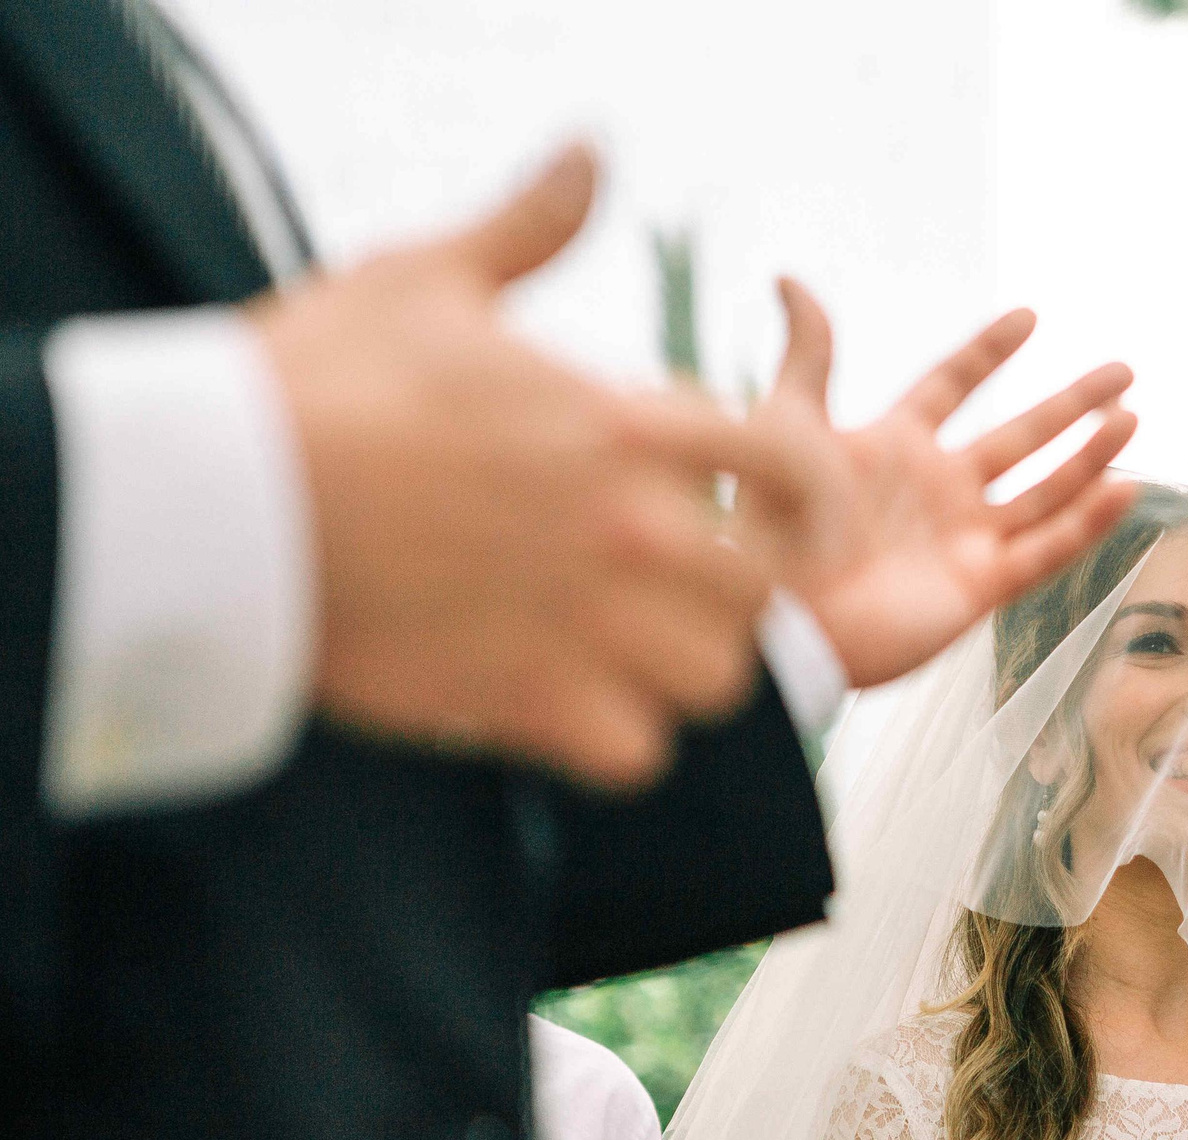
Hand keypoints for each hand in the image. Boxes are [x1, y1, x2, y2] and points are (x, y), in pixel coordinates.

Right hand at [255, 143, 830, 789]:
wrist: (211, 495)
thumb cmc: (312, 380)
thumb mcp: (425, 277)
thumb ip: (530, 228)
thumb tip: (590, 155)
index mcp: (619, 425)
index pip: (786, 461)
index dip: (793, 491)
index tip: (761, 507)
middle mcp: (625, 529)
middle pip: (762, 587)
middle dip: (732, 589)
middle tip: (678, 586)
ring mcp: (584, 622)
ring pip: (718, 679)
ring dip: (686, 669)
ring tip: (634, 651)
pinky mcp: (526, 700)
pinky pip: (638, 753)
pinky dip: (619, 741)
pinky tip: (577, 707)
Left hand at [738, 280, 1137, 688]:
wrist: (783, 615)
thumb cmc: (773, 523)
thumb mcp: (787, 424)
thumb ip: (808, 355)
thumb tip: (791, 278)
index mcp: (893, 446)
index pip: (951, 386)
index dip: (988, 353)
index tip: (1029, 318)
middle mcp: (937, 489)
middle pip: (1020, 437)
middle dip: (1072, 404)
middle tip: (1123, 373)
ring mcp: (963, 538)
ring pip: (1045, 491)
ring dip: (1090, 456)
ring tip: (1131, 417)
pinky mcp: (981, 586)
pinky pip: (1047, 549)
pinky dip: (1087, 522)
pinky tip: (1123, 486)